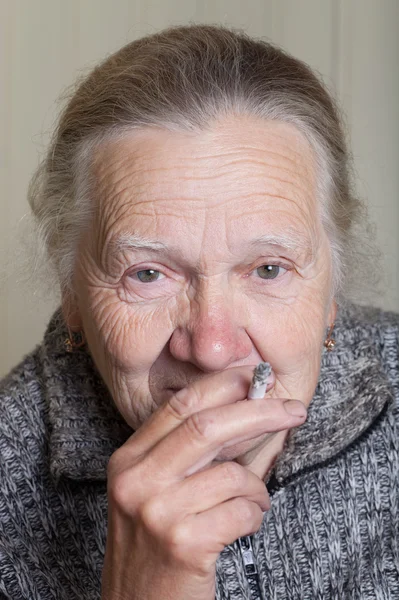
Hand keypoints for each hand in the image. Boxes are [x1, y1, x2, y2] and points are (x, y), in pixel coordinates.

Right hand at [101, 367, 306, 599]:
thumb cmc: (157, 543)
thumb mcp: (162, 489)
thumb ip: (199, 451)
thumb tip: (255, 408)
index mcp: (130, 458)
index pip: (181, 405)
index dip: (224, 385)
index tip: (258, 378)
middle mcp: (136, 480)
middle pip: (208, 426)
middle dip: (259, 412)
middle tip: (293, 409)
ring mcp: (156, 512)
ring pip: (232, 474)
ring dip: (257, 485)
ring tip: (254, 499)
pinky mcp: (183, 544)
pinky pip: (241, 511)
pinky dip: (255, 513)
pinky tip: (246, 522)